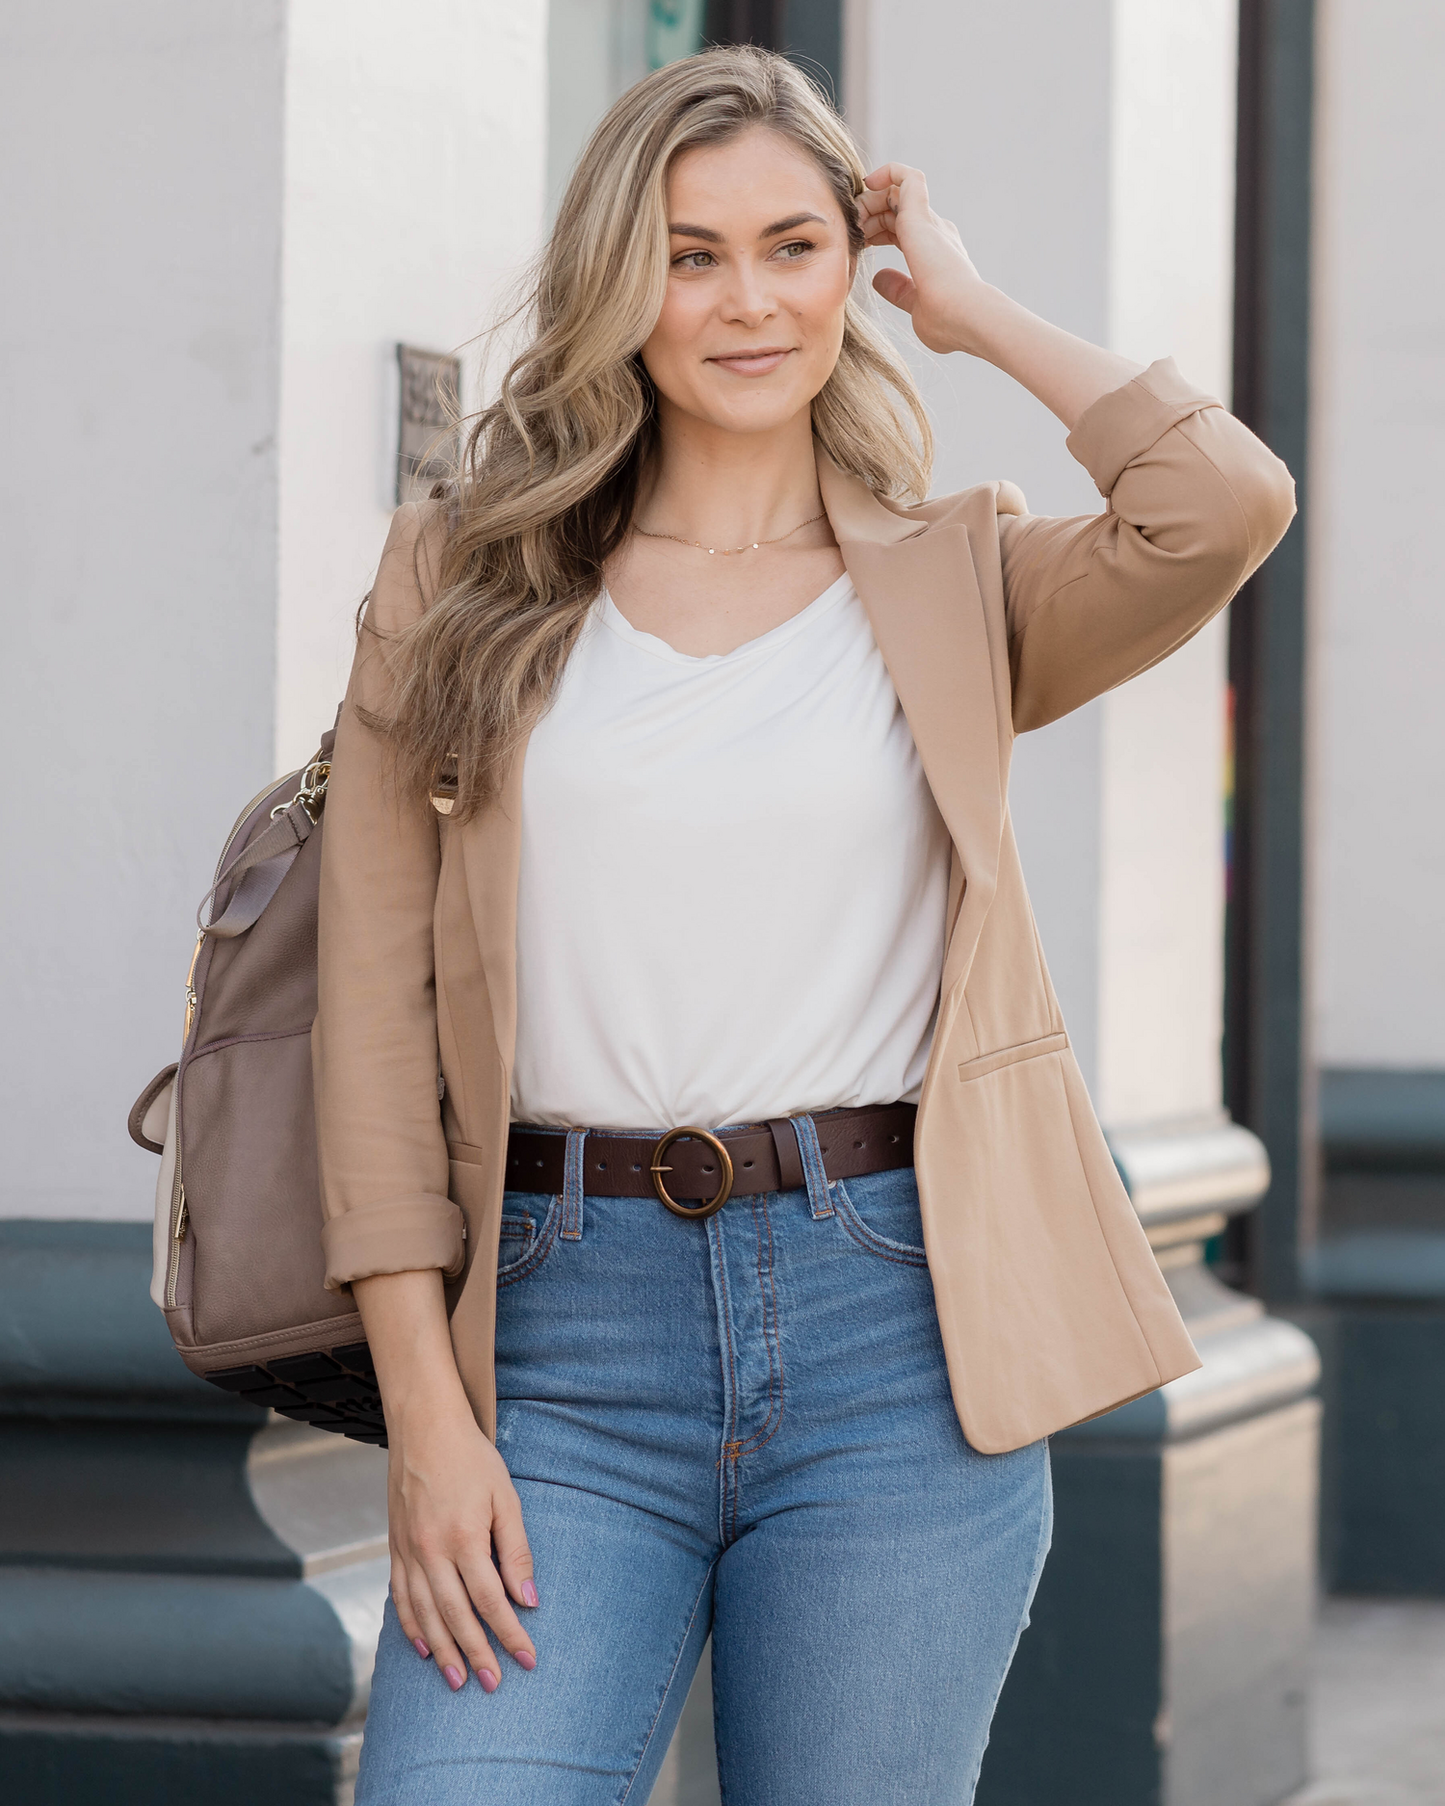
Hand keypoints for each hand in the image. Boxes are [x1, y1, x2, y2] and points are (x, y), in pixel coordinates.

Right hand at [386, 1389, 538, 1692]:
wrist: (424, 1426)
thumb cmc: (472, 1458)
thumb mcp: (506, 1497)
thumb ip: (516, 1550)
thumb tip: (528, 1598)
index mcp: (463, 1538)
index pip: (490, 1600)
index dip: (510, 1633)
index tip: (528, 1659)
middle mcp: (431, 1551)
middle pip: (456, 1616)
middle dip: (477, 1653)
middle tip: (494, 1684)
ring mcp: (408, 1551)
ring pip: (425, 1614)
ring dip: (443, 1650)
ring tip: (457, 1680)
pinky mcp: (395, 1546)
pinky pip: (401, 1596)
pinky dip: (411, 1626)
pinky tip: (424, 1646)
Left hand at [858, 163, 986, 354]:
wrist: (966, 318)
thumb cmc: (947, 322)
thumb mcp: (915, 305)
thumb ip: (899, 290)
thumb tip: (879, 279)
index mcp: (935, 252)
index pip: (900, 230)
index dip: (876, 232)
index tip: (858, 245)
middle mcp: (936, 233)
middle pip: (895, 210)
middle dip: (868, 216)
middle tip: (849, 230)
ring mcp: (930, 223)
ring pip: (897, 192)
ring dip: (870, 200)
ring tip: (852, 216)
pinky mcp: (922, 216)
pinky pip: (907, 177)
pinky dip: (888, 171)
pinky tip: (868, 182)